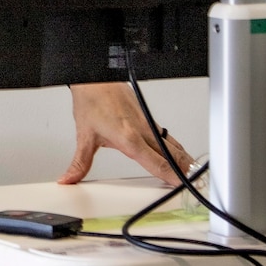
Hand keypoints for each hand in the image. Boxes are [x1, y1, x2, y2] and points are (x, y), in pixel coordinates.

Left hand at [59, 81, 194, 185]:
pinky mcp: (148, 117)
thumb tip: (69, 178)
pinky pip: (167, 135)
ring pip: (172, 145)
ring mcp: (148, 123)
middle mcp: (143, 132)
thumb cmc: (91, 101)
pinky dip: (176, 147)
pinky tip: (178, 153)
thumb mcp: (84, 136)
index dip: (172, 177)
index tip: (182, 187)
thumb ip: (79, 163)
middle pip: (172, 156)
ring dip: (184, 159)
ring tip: (194, 173)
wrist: (95, 78)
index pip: (157, 163)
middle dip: (186, 171)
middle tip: (196, 186)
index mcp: (129, 139)